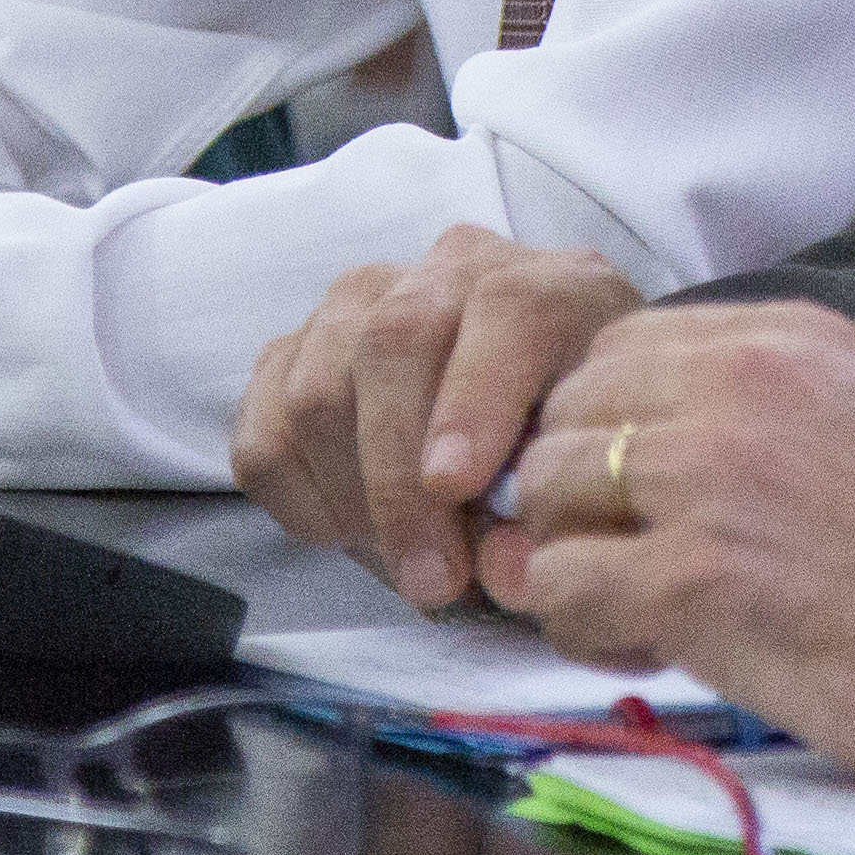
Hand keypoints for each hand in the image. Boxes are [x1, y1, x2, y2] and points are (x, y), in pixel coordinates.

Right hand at [235, 227, 642, 609]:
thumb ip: (550, 516)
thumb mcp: (591, 470)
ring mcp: (358, 304)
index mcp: (549, 286)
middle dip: (400, 481)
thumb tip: (508, 573)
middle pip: (391, 346)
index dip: (473, 398)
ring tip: (406, 563)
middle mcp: (447, 273)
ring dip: (354, 500)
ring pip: (316, 389)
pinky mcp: (291, 352)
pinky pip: (263, 433)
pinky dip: (301, 500)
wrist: (534, 414)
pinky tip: (355, 530)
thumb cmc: (569, 442)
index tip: (455, 486)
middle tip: (433, 581)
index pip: (505, 310)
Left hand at [483, 300, 854, 794]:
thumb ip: (752, 409)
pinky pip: (559, 585)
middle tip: (623, 557)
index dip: (604, 425)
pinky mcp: (686, 576)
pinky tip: (638, 647)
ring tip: (629, 608)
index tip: (636, 490)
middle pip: (564, 414)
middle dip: (575, 492)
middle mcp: (732, 385)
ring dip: (569, 558)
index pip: (615, 350)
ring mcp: (703, 476)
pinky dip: (579, 624)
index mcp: (778, 338)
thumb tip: (640, 450)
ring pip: (544, 495)